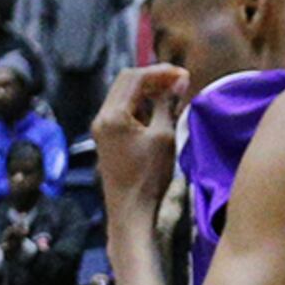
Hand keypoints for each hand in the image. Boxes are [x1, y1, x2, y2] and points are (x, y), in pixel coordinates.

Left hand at [93, 62, 189, 217]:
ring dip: (147, 91)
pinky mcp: (106, 138)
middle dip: (153, 78)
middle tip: (178, 82)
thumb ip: (168, 104)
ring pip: (124, 95)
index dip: (160, 72)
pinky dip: (140, 105)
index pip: (135, 77)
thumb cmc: (148, 178)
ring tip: (171, 95)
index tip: (183, 75)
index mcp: (113, 115)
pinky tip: (157, 112)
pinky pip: (122, 110)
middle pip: (126, 81)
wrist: (130, 213)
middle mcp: (101, 118)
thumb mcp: (164, 136)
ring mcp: (101, 128)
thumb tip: (179, 80)